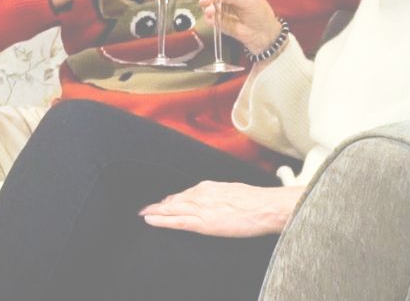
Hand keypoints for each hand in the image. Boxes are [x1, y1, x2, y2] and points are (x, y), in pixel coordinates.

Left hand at [139, 181, 303, 237]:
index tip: (163, 201)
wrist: (265, 207)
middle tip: (145, 207)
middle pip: (174, 200)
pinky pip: (176, 221)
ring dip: (155, 211)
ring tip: (144, 213)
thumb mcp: (233, 191)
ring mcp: (200, 208)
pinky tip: (150, 219)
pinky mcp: (202, 222)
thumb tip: (217, 201)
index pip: (185, 193)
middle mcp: (201, 194)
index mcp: (209, 187)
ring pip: (170, 209)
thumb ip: (220, 195)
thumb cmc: (256, 201)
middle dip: (158, 204)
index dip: (171, 199)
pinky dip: (161, 219)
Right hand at [196, 0, 279, 53]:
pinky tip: (213, 18)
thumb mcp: (250, 1)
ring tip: (211, 10)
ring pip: (206, 2)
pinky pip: (208, 16)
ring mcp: (219, 5)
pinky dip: (208, 17)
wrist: (262, 33)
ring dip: (206, 6)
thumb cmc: (260, 13)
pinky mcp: (217, 18)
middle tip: (207, 0)